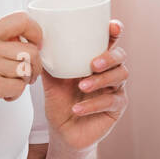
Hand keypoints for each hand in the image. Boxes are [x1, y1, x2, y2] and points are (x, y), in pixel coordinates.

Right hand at [0, 11, 42, 134]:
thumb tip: (27, 37)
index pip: (21, 20)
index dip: (36, 32)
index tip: (36, 44)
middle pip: (30, 50)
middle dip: (35, 65)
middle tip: (27, 75)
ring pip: (27, 70)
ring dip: (23, 81)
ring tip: (9, 85)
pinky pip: (19, 87)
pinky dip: (15, 94)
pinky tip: (3, 95)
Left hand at [42, 20, 128, 150]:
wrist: (62, 132)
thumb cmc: (60, 102)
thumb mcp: (51, 81)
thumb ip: (49, 63)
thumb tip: (38, 44)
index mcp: (96, 59)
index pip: (110, 41)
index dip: (115, 31)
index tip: (112, 27)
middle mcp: (109, 71)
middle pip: (120, 56)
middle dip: (109, 57)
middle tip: (93, 64)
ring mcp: (115, 89)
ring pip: (120, 76)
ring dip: (101, 80)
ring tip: (82, 87)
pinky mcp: (117, 108)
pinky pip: (112, 102)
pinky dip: (94, 104)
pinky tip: (78, 108)